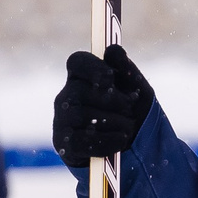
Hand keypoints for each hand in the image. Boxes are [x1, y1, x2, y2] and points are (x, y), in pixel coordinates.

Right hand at [52, 45, 154, 167]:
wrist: (135, 148)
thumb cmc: (132, 112)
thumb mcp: (136, 88)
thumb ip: (125, 68)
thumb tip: (112, 49)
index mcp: (81, 77)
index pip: (77, 62)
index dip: (92, 67)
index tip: (110, 77)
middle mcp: (66, 96)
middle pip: (80, 90)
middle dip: (112, 101)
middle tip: (130, 108)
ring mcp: (62, 120)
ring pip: (82, 116)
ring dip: (113, 122)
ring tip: (129, 127)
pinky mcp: (64, 144)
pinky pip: (81, 141)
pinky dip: (106, 141)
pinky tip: (121, 141)